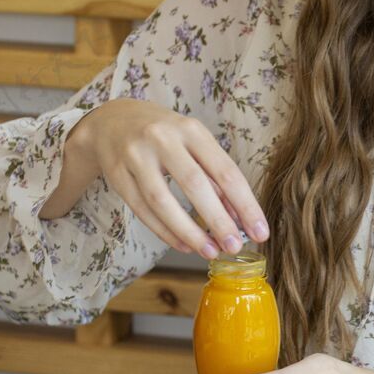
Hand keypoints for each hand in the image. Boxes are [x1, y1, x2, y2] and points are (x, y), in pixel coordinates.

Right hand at [75, 97, 267, 258]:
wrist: (112, 121)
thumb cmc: (166, 136)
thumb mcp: (195, 144)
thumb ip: (216, 177)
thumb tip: (240, 218)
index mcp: (191, 130)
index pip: (225, 170)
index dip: (245, 204)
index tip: (261, 231)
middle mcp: (163, 139)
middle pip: (194, 184)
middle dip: (218, 220)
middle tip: (235, 247)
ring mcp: (136, 156)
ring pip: (162, 201)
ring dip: (189, 231)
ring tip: (210, 252)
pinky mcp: (116, 174)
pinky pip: (142, 209)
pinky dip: (165, 231)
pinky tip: (184, 244)